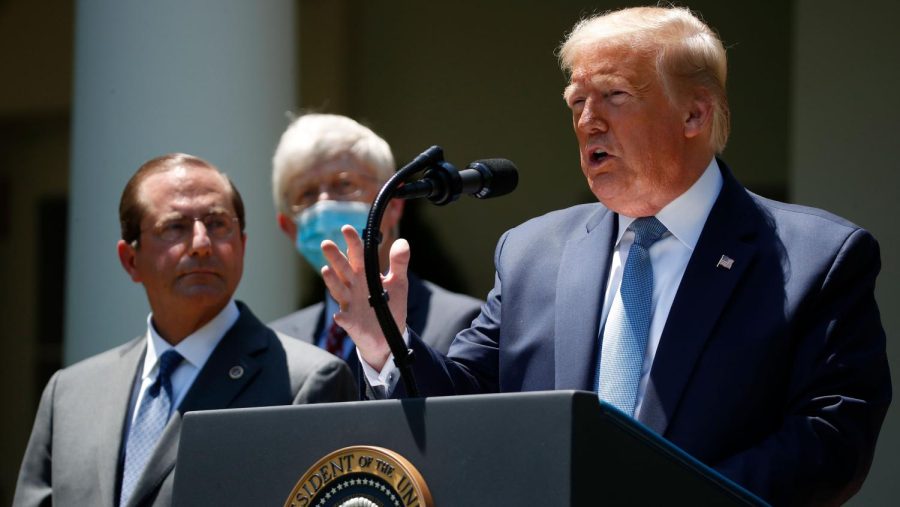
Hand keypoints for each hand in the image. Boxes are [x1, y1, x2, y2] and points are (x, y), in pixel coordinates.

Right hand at [321, 225, 409, 370]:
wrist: (388, 335)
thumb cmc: (390, 305)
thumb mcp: (398, 283)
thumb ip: (398, 263)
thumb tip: (403, 241)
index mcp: (364, 275)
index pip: (357, 255)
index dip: (352, 242)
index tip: (347, 228)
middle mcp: (354, 287)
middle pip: (343, 270)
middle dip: (335, 257)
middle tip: (326, 243)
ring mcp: (351, 304)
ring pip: (339, 290)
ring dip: (332, 281)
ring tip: (326, 270)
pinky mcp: (352, 323)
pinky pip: (345, 320)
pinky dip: (342, 318)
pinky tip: (339, 315)